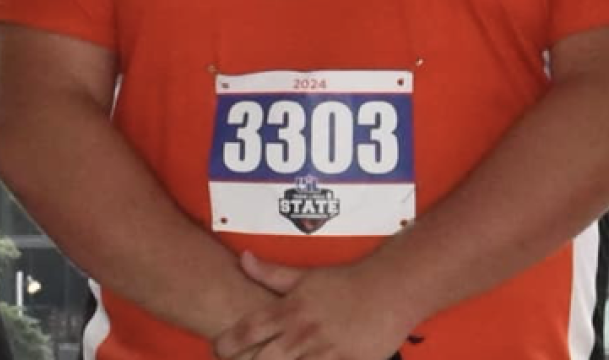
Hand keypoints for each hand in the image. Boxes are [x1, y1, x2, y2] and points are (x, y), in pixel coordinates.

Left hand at [211, 252, 421, 359]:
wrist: (390, 290)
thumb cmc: (346, 282)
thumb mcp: (306, 276)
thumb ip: (271, 273)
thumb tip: (242, 258)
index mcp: (290, 311)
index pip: (247, 331)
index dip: (227, 344)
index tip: (218, 348)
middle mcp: (302, 334)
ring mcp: (323, 353)